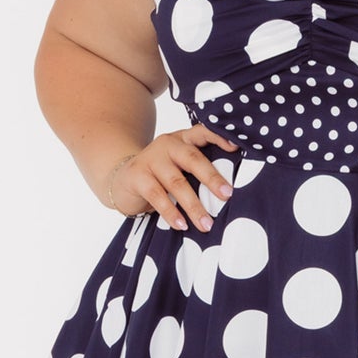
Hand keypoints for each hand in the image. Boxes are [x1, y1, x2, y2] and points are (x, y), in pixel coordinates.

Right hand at [104, 123, 239, 227]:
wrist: (121, 179)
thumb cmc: (161, 175)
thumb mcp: (180, 166)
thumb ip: (199, 170)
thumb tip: (229, 194)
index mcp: (183, 139)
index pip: (203, 132)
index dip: (219, 137)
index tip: (236, 148)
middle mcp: (168, 144)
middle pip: (192, 159)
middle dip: (212, 178)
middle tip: (227, 195)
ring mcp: (151, 159)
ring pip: (177, 182)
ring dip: (193, 206)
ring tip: (206, 224)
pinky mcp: (137, 176)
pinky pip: (157, 196)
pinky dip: (171, 212)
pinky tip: (181, 225)